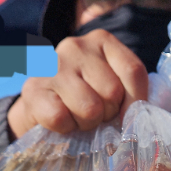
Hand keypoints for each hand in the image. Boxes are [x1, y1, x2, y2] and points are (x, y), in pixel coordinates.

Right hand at [7, 29, 147, 137]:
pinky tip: (60, 121)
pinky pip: (62, 119)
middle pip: (113, 92)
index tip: (125, 115)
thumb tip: (138, 118)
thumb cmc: (83, 100)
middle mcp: (76, 46)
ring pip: (90, 108)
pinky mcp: (32, 89)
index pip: (133, 71)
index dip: (135, 102)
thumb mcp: (110, 89)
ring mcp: (51, 65)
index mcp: (102, 41)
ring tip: (77, 117)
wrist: (38, 109)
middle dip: (107, 113)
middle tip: (94, 114)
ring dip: (87, 124)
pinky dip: (65, 129)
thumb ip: (130, 94)